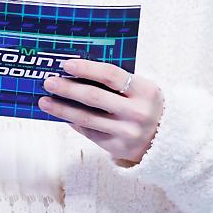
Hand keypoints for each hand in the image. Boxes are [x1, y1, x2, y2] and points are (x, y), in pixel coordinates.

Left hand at [38, 59, 164, 166]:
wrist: (168, 140)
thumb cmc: (146, 105)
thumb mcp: (141, 89)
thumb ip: (117, 81)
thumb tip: (76, 71)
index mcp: (145, 91)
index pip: (111, 75)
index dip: (87, 69)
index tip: (66, 64)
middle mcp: (137, 113)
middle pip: (94, 97)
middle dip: (68, 88)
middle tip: (48, 82)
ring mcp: (127, 133)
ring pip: (87, 119)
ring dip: (62, 109)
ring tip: (44, 101)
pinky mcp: (118, 148)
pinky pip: (90, 133)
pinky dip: (74, 122)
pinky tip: (62, 114)